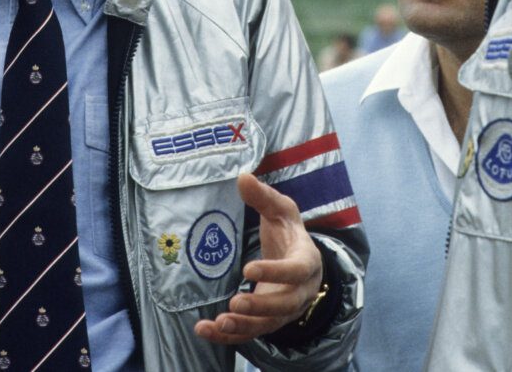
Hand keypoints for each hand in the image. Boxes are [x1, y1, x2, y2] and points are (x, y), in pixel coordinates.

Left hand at [193, 172, 323, 344]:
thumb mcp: (281, 210)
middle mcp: (299, 291)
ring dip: (244, 327)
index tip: (248, 269)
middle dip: (260, 307)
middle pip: (285, 305)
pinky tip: (205, 329)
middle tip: (234, 303)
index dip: (275, 272)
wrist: (300, 260)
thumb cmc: (289, 233)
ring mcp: (284, 310)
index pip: (295, 270)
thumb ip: (263, 196)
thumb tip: (242, 176)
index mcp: (306, 261)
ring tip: (219, 322)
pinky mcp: (267, 321)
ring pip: (268, 325)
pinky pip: (250, 333)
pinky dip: (229, 336)